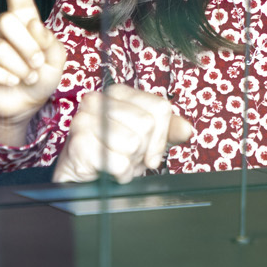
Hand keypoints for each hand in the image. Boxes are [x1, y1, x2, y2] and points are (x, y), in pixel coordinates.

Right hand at [0, 0, 65, 145]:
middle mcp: (0, 27)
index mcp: (23, 19)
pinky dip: (2, 75)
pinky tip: (10, 81)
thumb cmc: (41, 78)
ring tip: (26, 77)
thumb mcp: (57, 60)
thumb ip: (50, 41)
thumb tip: (32, 25)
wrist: (25, 106)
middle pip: (7, 22)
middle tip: (36, 66)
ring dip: (18, 66)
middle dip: (27, 47)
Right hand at [53, 84, 194, 183]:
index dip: (161, 136)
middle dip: (143, 149)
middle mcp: (99, 100)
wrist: (83, 174)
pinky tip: (108, 170)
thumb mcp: (147, 139)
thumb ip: (169, 130)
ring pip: (133, 143)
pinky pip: (118, 162)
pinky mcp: (79, 143)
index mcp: (118, 92)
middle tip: (128, 154)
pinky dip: (119, 174)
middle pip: (146, 124)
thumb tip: (187, 130)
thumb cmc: (114, 152)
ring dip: (130, 162)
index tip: (150, 150)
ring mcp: (85, 120)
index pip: (160, 108)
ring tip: (117, 160)